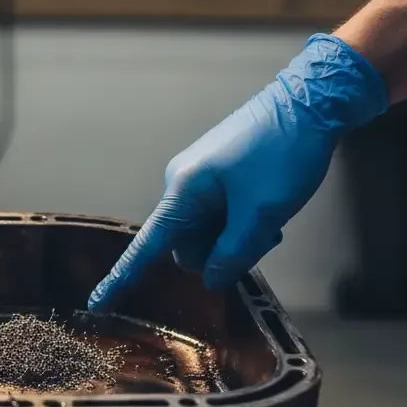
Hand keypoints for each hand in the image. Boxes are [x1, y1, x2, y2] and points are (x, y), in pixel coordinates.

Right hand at [89, 35, 387, 310]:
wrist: (309, 102)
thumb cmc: (283, 154)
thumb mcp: (263, 213)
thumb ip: (234, 254)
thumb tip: (211, 280)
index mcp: (183, 190)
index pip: (147, 246)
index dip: (123, 278)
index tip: (97, 304)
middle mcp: (182, 184)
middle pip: (187, 244)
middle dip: (219, 254)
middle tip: (263, 238)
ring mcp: (199, 178)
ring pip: (207, 232)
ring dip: (234, 238)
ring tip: (271, 221)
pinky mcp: (216, 174)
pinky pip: (217, 214)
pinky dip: (239, 223)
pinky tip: (266, 211)